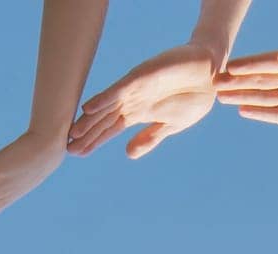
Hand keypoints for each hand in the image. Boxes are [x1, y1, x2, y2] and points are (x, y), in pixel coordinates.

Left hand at [68, 44, 218, 158]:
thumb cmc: (193, 98)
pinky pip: (119, 89)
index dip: (94, 140)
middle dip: (86, 133)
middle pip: (103, 119)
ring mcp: (135, 88)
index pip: (110, 129)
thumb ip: (149, 138)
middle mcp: (132, 100)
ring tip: (72, 132)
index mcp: (138, 113)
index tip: (77, 153)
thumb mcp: (171, 125)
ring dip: (89, 119)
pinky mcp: (142, 76)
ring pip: (107, 105)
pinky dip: (104, 99)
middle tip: (66, 147)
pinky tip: (89, 109)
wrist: (212, 75)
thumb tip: (127, 154)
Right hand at [215, 48, 277, 135]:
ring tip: (221, 97)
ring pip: (264, 98)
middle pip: (261, 81)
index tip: (229, 67)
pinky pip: (275, 115)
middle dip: (238, 81)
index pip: (269, 64)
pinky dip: (260, 113)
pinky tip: (242, 110)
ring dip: (243, 97)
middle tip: (214, 83)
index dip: (249, 65)